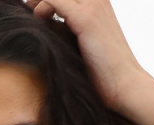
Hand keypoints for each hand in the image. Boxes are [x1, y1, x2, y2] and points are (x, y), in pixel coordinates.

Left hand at [22, 0, 150, 112]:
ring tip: (30, 14)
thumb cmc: (105, 75)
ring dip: (38, 0)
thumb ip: (68, 32)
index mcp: (98, 3)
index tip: (33, 9)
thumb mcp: (85, 46)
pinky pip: (54, 0)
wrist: (126, 86)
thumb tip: (47, 30)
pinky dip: (41, 7)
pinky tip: (37, 21)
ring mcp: (92, 6)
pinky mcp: (85, 18)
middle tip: (28, 9)